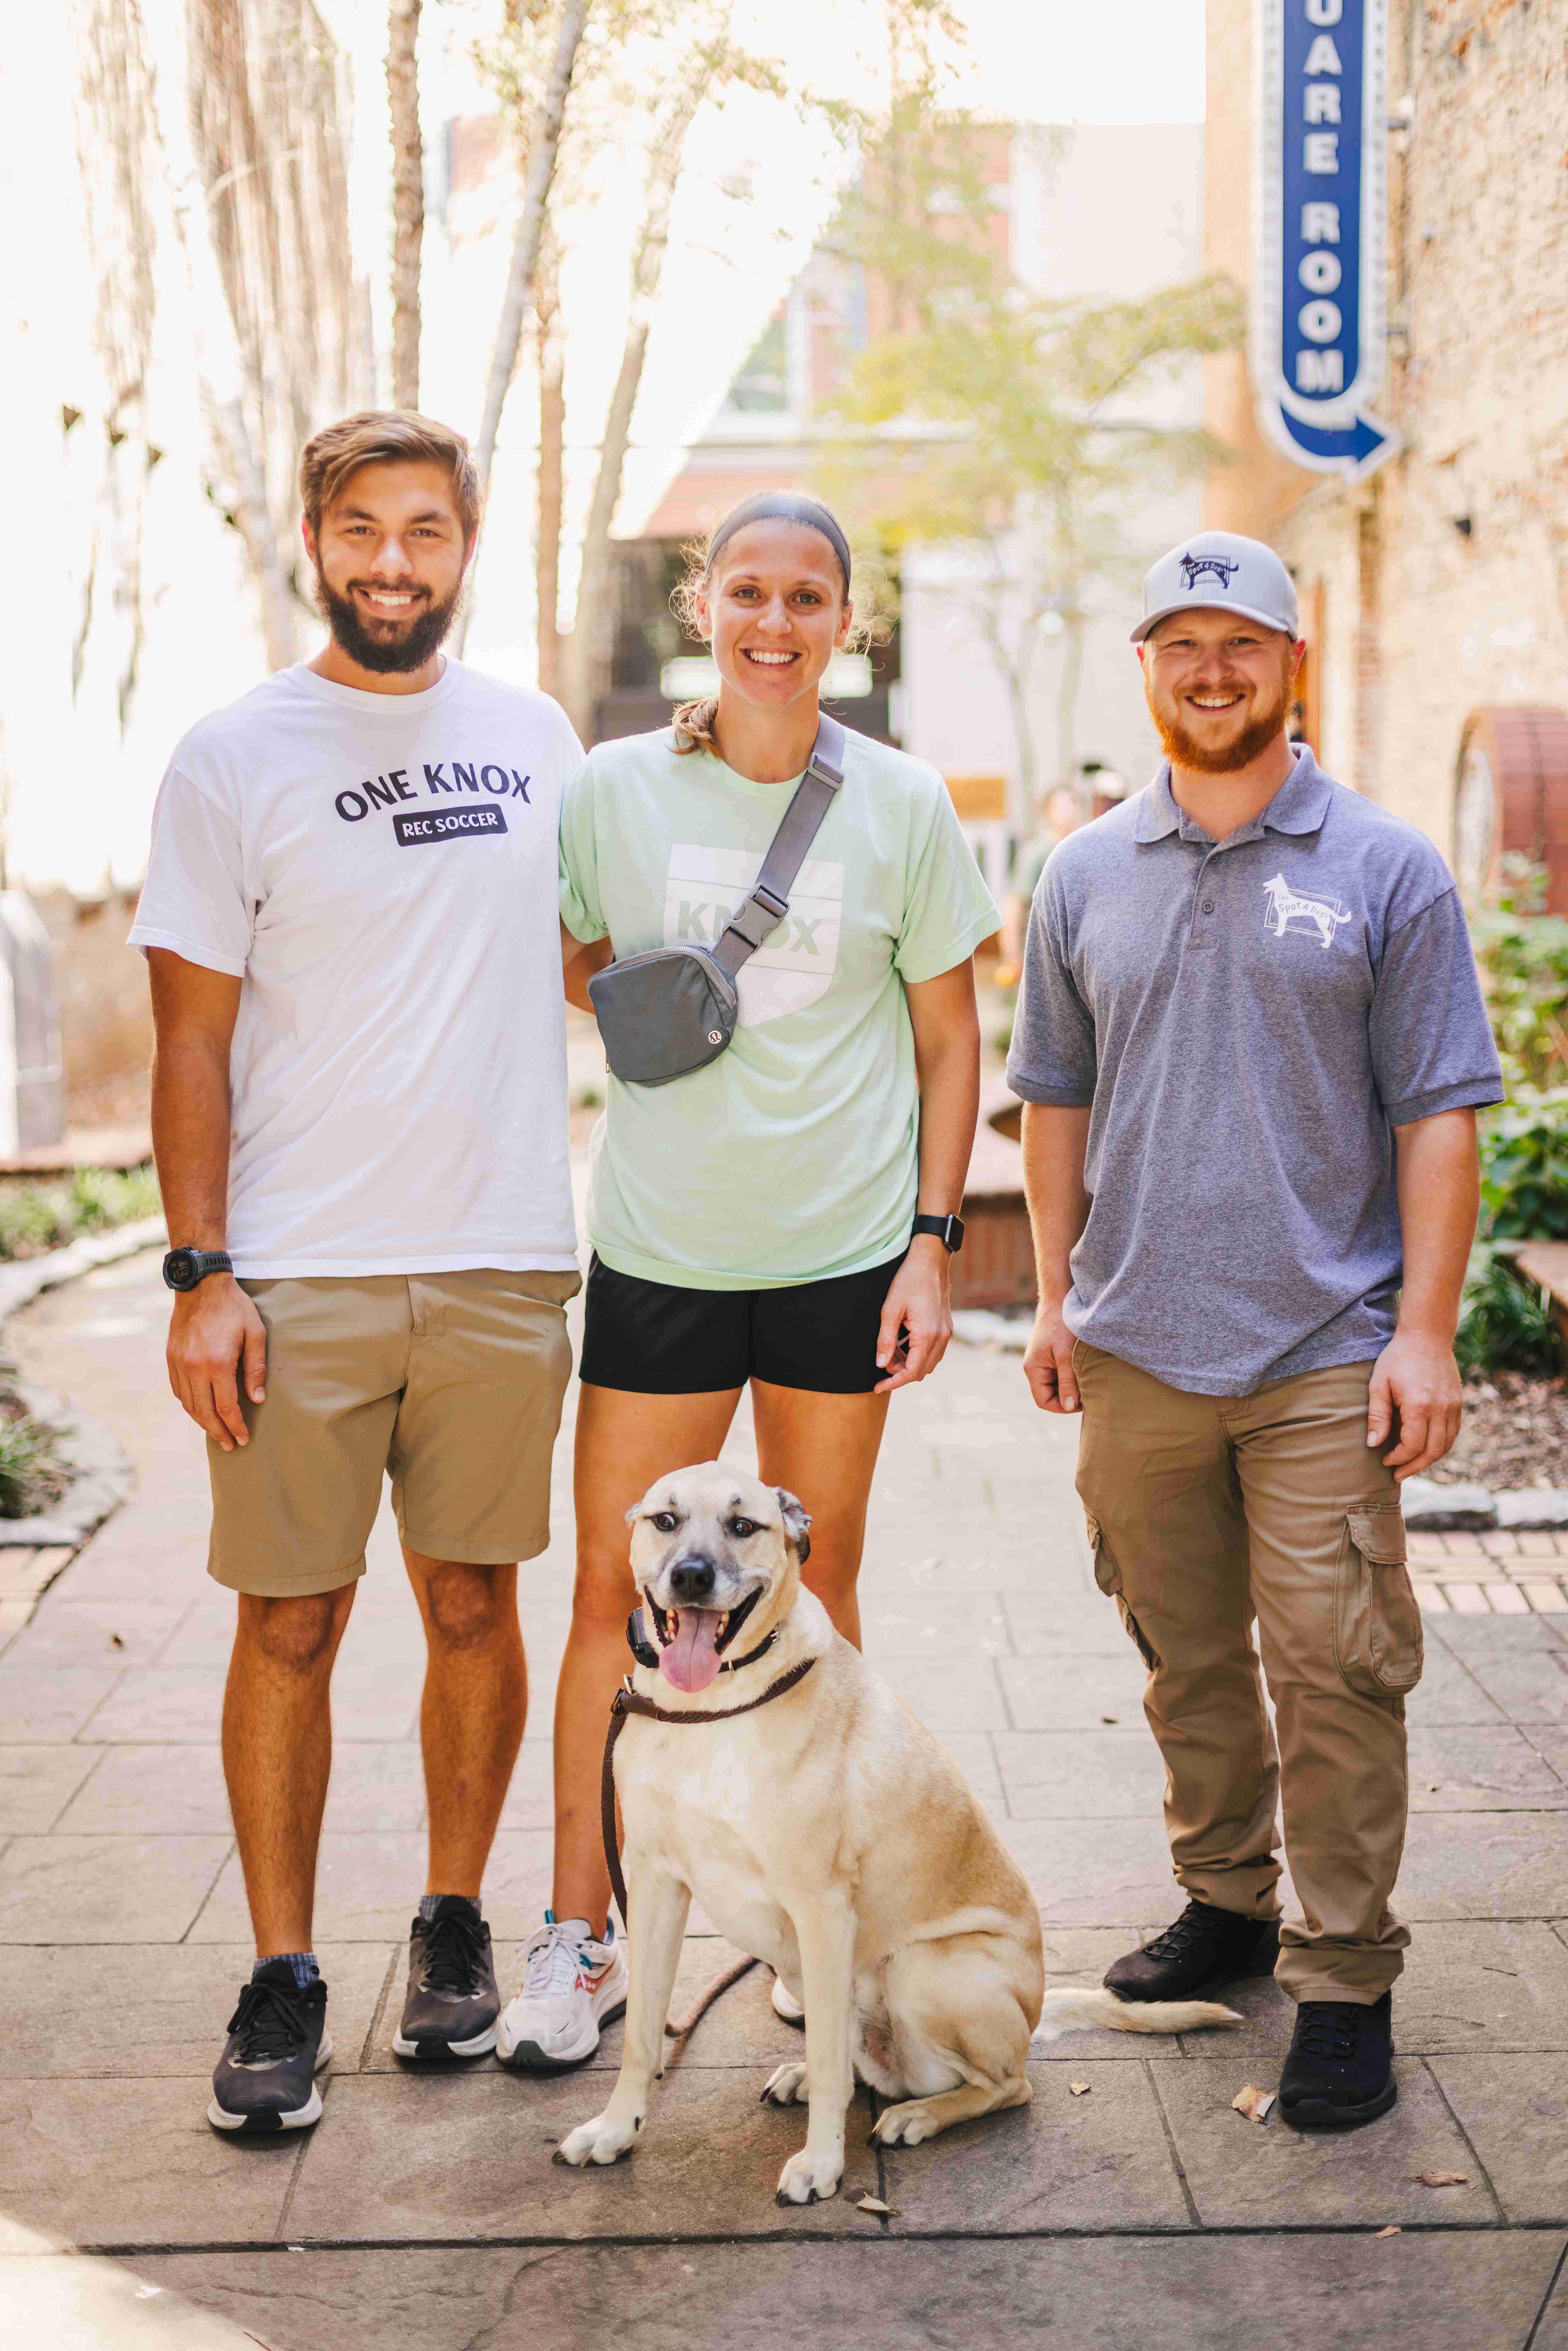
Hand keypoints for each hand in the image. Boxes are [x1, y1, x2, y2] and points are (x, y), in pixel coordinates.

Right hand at [167, 1275, 267, 1450]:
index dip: (235, 1426)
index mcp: (218, 1363)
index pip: (226, 1407)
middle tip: (230, 1445)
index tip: (243, 1439)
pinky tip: (200, 1410)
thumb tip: (257, 1399)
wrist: (201, 1285)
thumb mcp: (255, 1333)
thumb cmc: (233, 1307)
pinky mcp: (171, 1358)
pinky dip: (189, 1405)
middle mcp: (194, 1367)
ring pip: (189, 1404)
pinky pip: (178, 1390)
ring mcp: (179, 1363)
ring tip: (216, 1433)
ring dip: (203, 1422)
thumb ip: (256, 1368)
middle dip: (218, 1432)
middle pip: (205, 1412)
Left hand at [872, 1237, 951, 1393]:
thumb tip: (881, 1364)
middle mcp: (941, 1338)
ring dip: (909, 1363)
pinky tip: (903, 1343)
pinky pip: (933, 1351)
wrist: (930, 1261)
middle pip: (921, 1371)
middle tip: (882, 1362)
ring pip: (928, 1363)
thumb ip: (886, 1339)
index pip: (911, 1371)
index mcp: (927, 1335)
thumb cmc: (908, 1281)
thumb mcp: (890, 1309)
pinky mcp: (946, 1327)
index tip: (877, 1387)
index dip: (893, 1382)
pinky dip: (918, 1354)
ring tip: (891, 1351)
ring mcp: (946, 1333)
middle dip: (900, 1373)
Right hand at [1023, 1297, 1078, 1412]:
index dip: (1062, 1407)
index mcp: (1033, 1369)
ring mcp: (1043, 1363)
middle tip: (1089, 1393)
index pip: (1043, 1401)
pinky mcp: (1051, 1357)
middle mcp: (1035, 1368)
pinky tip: (1084, 1371)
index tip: (1083, 1402)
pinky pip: (1060, 1375)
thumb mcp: (1066, 1355)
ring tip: (1088, 1381)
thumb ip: (1067, 1382)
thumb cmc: (1061, 1325)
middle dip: (1068, 1397)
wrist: (1059, 1300)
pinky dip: (1072, 1377)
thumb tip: (1069, 1406)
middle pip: (1050, 1395)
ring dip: (1071, 1386)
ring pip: (1057, 1386)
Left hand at [1367, 1328, 1462, 1479]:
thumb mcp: (1379, 1383)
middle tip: (1397, 1474)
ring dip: (1428, 1460)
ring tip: (1410, 1465)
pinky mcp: (1458, 1403)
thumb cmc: (1398, 1358)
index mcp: (1419, 1405)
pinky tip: (1425, 1449)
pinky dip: (1440, 1446)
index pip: (1412, 1445)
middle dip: (1414, 1467)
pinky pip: (1453, 1434)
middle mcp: (1441, 1408)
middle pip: (1432, 1452)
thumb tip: (1374, 1445)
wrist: (1427, 1336)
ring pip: (1446, 1446)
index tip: (1385, 1461)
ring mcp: (1453, 1406)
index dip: (1398, 1459)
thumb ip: (1377, 1415)